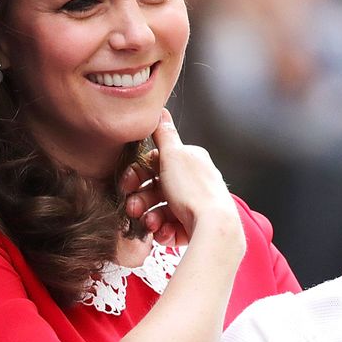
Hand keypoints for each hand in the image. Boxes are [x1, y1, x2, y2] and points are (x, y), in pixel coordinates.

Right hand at [122, 110, 238, 247]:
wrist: (214, 227)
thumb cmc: (194, 190)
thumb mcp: (174, 155)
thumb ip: (164, 133)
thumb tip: (160, 110)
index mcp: (190, 161)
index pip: (157, 163)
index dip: (138, 173)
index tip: (127, 183)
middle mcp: (193, 182)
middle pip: (156, 188)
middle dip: (141, 199)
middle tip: (132, 208)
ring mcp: (194, 206)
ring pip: (160, 210)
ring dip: (149, 216)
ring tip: (150, 223)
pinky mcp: (193, 227)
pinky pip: (170, 228)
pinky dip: (163, 230)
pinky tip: (162, 231)